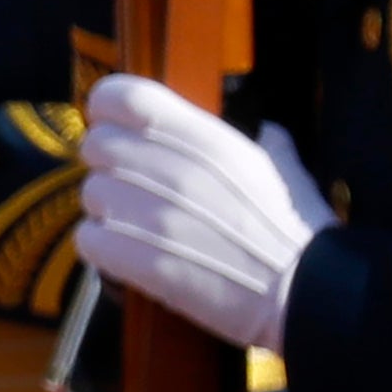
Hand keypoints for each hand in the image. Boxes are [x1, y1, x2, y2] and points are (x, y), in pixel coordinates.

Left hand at [73, 71, 332, 354]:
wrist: (303, 293)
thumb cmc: (295, 231)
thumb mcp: (281, 168)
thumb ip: (263, 139)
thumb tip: (261, 126)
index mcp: (206, 138)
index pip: (124, 97)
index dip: (107, 108)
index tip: (113, 124)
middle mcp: (174, 169)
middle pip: (96, 145)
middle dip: (107, 165)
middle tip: (130, 186)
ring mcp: (154, 216)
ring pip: (90, 194)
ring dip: (105, 210)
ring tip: (134, 225)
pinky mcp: (141, 261)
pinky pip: (88, 239)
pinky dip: (101, 247)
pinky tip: (126, 253)